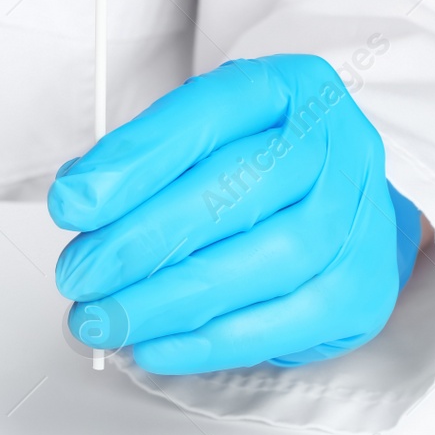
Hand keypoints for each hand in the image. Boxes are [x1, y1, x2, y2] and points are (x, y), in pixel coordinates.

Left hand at [47, 54, 422, 373]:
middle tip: (79, 273)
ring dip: (167, 301)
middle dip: (141, 241)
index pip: (207, 114)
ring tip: (102, 319)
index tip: (72, 204)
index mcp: (289, 87)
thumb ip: (144, 160)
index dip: (135, 162)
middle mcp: (336, 145)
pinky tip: (152, 346)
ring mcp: (358, 219)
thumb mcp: (202, 135)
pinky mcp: (362, 290)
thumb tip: (80, 201)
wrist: (343, 206)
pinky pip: (283, 324)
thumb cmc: (258, 167)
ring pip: (263, 263)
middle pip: (234, 192)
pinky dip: (209, 341)